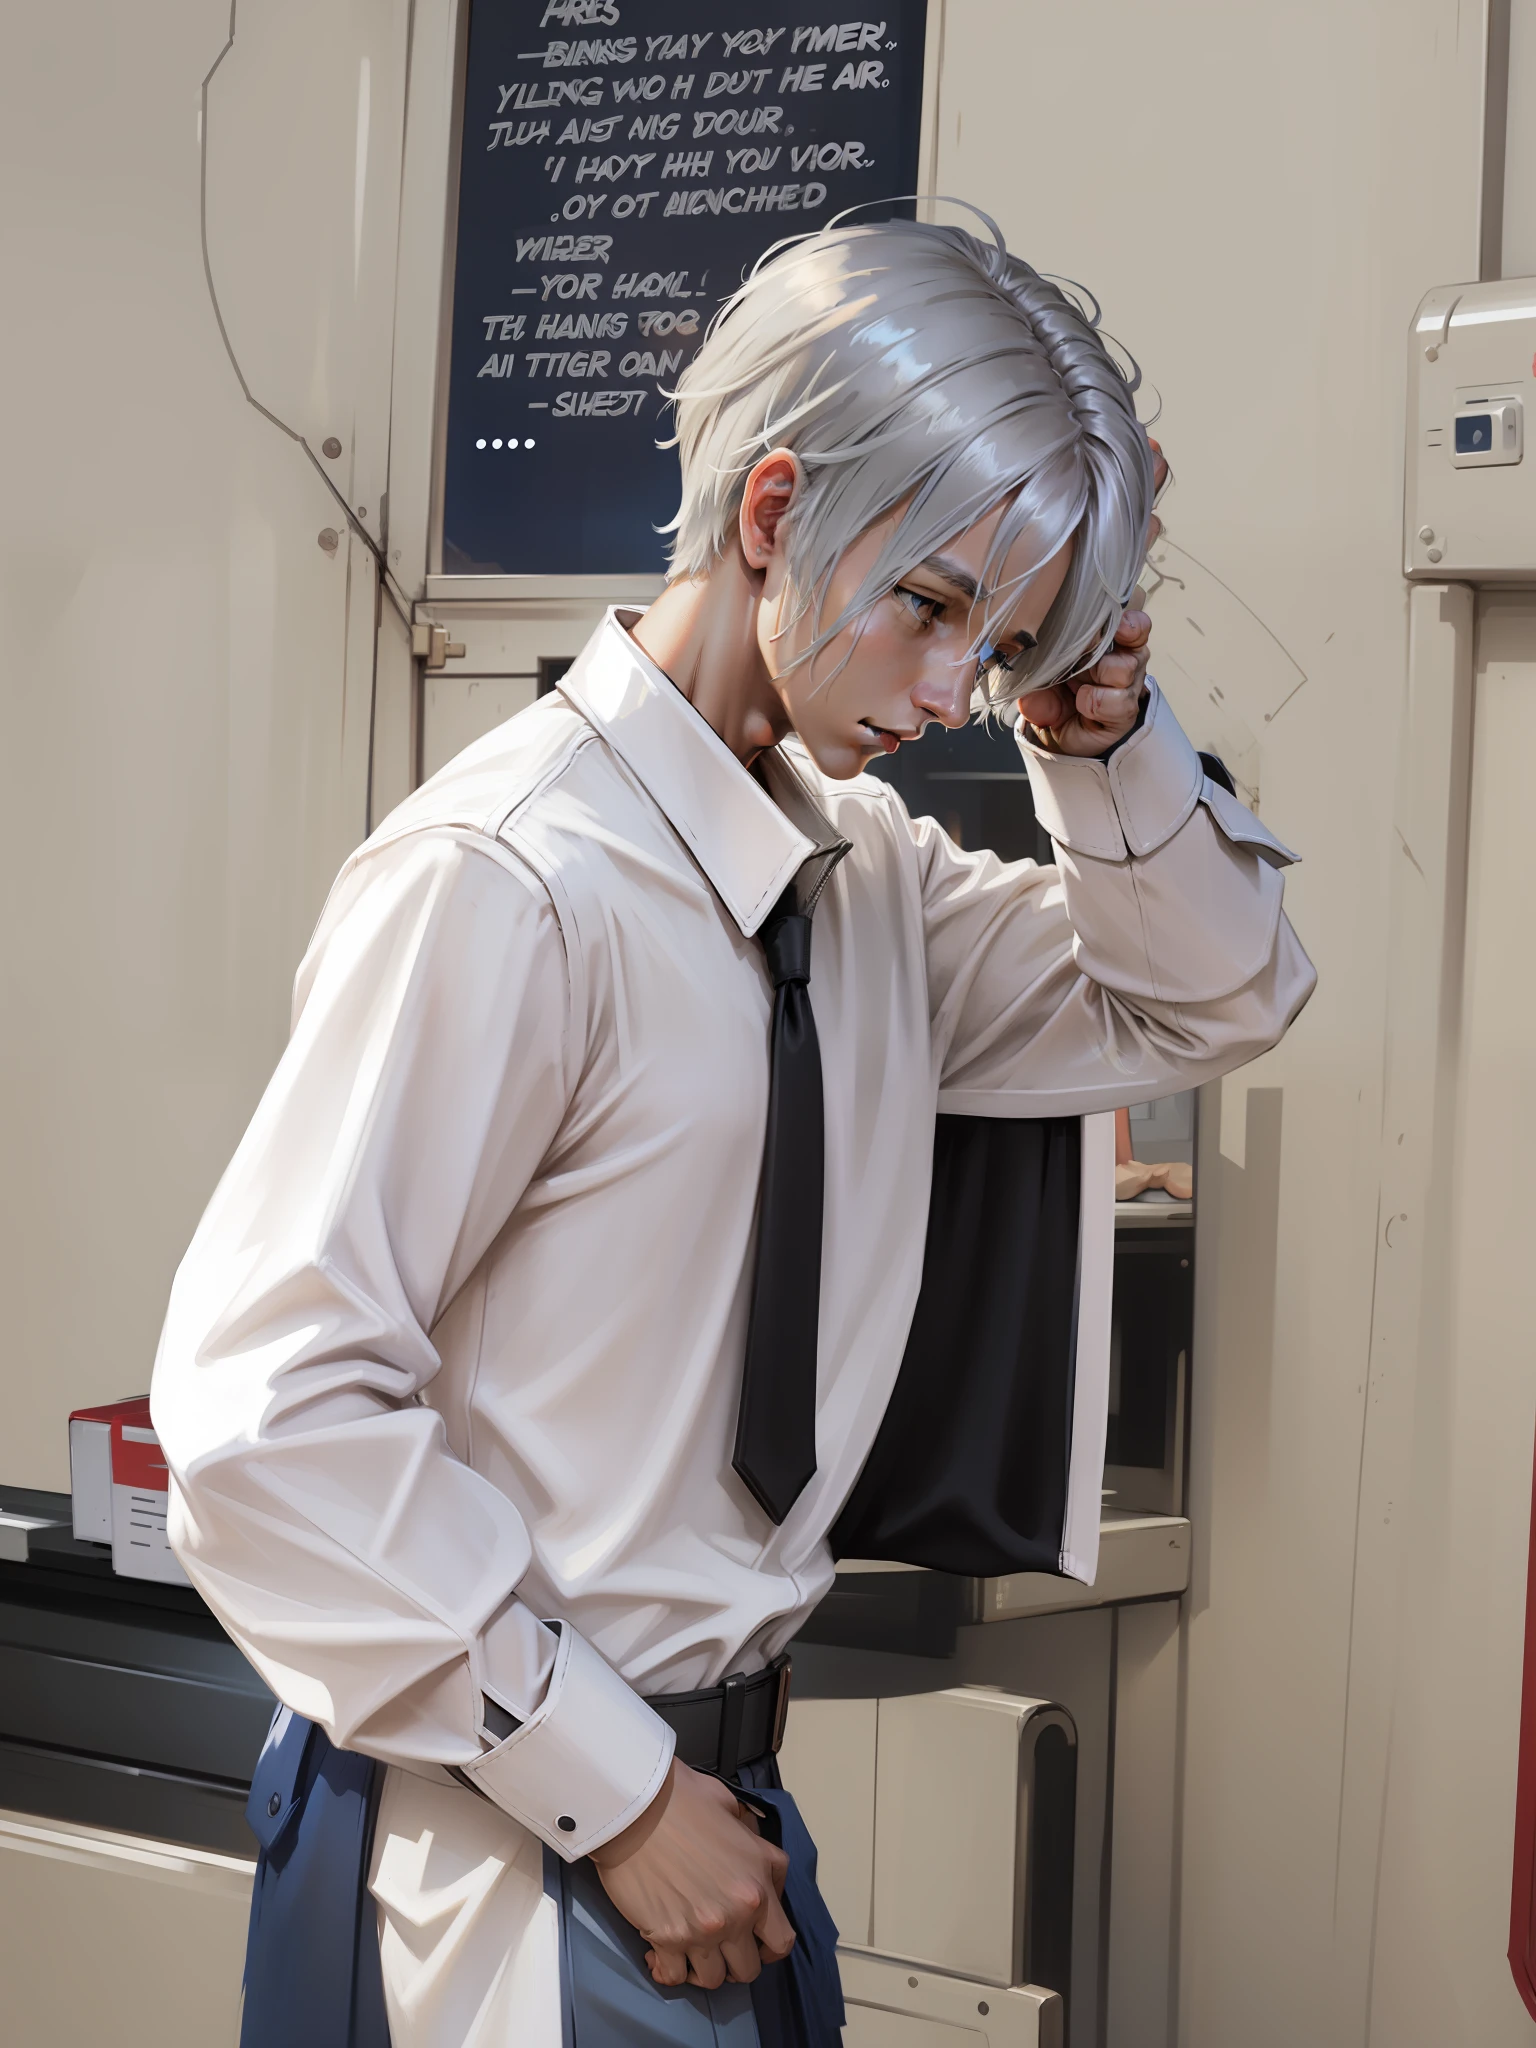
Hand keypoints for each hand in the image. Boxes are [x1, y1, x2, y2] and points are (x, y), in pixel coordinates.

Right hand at [589, 1760, 795, 1988]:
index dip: (770, 1946)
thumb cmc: (680, 1798)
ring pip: (712, 1980)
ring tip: (688, 1948)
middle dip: (735, 1960)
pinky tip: (658, 1954)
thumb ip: (749, 1838)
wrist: (635, 1805)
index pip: (782, 1939)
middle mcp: (737, 1913)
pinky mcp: (667, 1938)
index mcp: (758, 1882)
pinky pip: (673, 1977)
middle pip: (748, 1969)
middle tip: (719, 1944)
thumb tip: (750, 1852)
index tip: (756, 1942)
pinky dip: (666, 1970)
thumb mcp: (731, 1807)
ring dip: (701, 1967)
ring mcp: (702, 1930)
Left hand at [1016, 438, 1168, 759]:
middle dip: (1131, 615)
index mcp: (1092, 606)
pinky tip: (1085, 699)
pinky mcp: (1125, 700)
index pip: (1116, 566)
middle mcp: (1113, 630)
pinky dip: (1101, 697)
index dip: (1136, 536)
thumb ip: (1019, 623)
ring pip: (1133, 652)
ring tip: (1095, 669)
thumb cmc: (1046, 672)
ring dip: (1114, 661)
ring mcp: (1123, 663)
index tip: (1148, 516)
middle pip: (1134, 609)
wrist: (1063, 729)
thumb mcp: (1024, 638)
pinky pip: (1122, 694)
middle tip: (1124, 622)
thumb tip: (1027, 606)